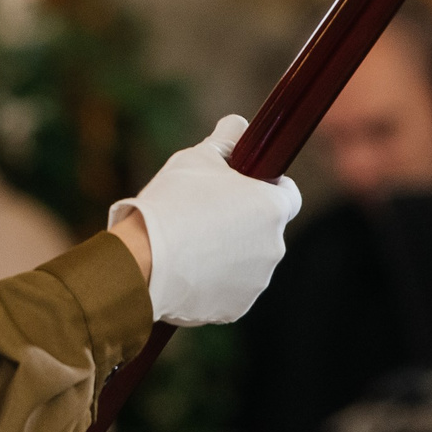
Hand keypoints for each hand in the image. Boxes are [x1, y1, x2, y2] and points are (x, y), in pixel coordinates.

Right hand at [110, 115, 301, 324]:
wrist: (143, 262)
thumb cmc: (172, 204)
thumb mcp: (196, 158)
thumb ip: (226, 140)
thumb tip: (238, 124)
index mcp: (273, 208)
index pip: (289, 195)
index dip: (267, 188)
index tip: (243, 188)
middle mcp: (275, 247)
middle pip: (265, 230)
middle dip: (243, 223)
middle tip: (204, 216)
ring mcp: (257, 281)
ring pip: (248, 261)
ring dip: (230, 254)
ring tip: (190, 245)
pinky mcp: (237, 308)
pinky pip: (231, 290)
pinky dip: (216, 282)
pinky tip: (187, 271)